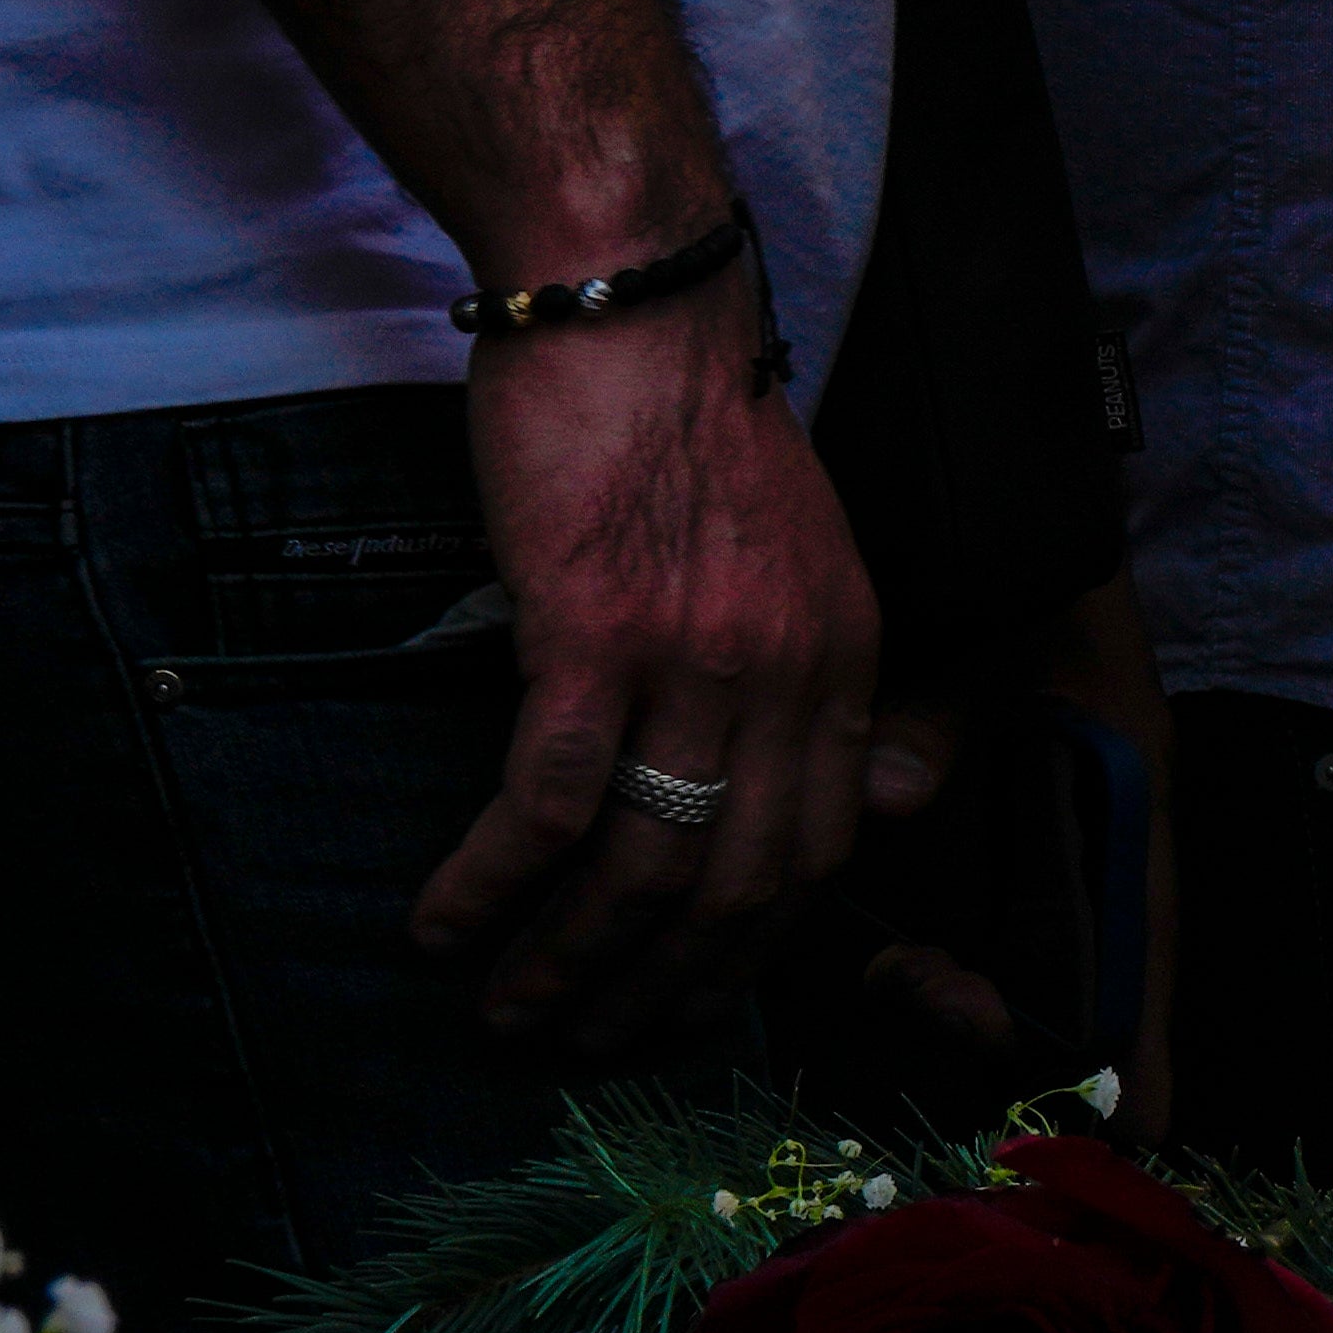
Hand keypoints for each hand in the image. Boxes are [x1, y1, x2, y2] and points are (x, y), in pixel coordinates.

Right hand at [415, 306, 885, 1046]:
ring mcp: (693, 659)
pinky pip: (545, 802)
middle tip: (589, 1036)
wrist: (628, 296)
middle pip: (737, 887)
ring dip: (566, 959)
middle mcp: (786, 673)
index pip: (823, 849)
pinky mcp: (589, 634)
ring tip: (507, 1009)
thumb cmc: (691, 417)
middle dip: (659, 986)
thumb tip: (890, 802)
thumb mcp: (808, 552)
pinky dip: (490, 880)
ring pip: (641, 866)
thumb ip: (831, 681)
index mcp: (842, 657)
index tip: (692, 995)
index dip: (755, 945)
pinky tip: (442, 921)